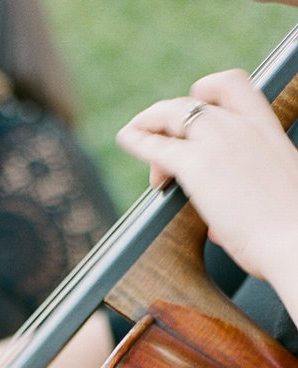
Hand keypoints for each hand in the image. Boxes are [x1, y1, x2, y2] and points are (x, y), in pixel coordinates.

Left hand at [117, 71, 297, 291]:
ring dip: (150, 122)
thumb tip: (218, 227)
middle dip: (172, 117)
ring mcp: (222, 143)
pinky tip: (126, 139)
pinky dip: (137, 139)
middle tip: (159, 141)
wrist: (296, 240)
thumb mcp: (272, 195)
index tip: (192, 112)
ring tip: (134, 133)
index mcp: (267, 129)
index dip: (206, 92)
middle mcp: (244, 127)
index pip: (234, 86)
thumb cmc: (289, 227)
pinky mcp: (199, 166)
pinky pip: (157, 145)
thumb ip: (243, 199)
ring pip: (173, 113)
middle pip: (195, 100)